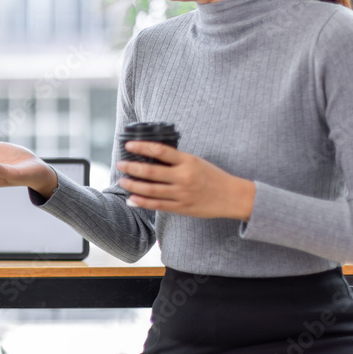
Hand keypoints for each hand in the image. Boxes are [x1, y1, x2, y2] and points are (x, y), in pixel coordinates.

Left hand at [116, 141, 254, 220]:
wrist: (232, 196)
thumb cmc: (213, 176)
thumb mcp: (196, 161)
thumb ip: (176, 160)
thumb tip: (152, 155)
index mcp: (187, 161)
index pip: (160, 151)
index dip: (141, 147)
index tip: (128, 145)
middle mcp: (183, 177)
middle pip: (151, 171)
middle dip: (132, 167)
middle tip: (120, 164)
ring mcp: (181, 193)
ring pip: (150, 190)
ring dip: (133, 185)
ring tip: (122, 181)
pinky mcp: (181, 207)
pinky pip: (157, 205)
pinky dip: (142, 202)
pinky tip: (131, 199)